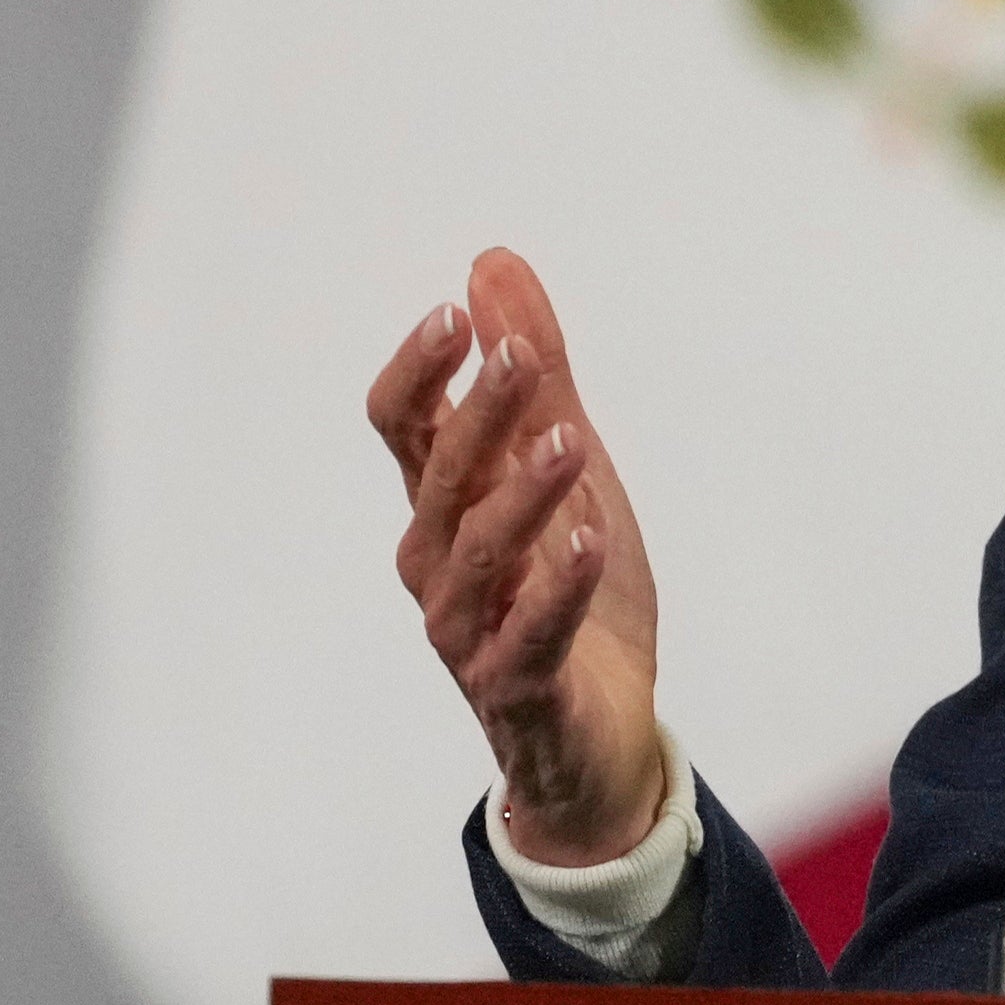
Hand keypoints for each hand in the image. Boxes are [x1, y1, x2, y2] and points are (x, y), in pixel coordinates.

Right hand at [367, 247, 668, 861]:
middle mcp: (439, 566)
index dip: (419, 373)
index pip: (403, 428)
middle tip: (521, 354)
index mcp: (443, 507)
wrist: (601, 739)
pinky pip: (530, 636)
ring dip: (521, 492)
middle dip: (479, 414)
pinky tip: (592, 541)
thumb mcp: (567, 470)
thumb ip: (534, 375)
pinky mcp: (517, 688)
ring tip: (567, 438)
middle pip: (441, 478)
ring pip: (479, 554)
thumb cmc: (571, 597)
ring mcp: (469, 632)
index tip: (455, 313)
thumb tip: (493, 265)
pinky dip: (559, 588)